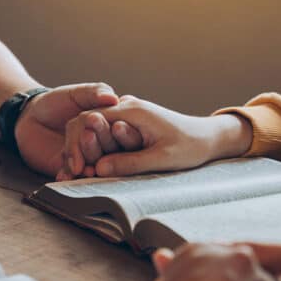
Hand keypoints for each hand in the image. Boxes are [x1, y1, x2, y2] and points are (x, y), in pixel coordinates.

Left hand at [14, 83, 118, 175]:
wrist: (30, 116)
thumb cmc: (57, 101)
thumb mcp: (78, 93)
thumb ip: (95, 92)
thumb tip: (113, 98)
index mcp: (110, 126)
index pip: (122, 132)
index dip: (121, 131)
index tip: (117, 127)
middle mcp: (102, 145)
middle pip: (107, 150)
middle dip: (100, 144)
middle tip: (89, 136)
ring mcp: (87, 158)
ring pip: (91, 164)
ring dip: (87, 163)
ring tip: (82, 165)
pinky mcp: (70, 169)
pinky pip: (72, 175)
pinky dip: (69, 175)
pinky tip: (67, 175)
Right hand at [59, 96, 252, 178]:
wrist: (209, 138)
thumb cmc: (191, 147)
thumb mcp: (163, 158)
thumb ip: (131, 163)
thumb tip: (98, 169)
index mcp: (131, 110)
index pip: (90, 119)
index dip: (78, 143)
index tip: (76, 167)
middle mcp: (126, 106)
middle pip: (86, 122)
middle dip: (75, 147)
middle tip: (71, 173)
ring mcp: (126, 113)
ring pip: (92, 128)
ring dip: (83, 149)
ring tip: (76, 173)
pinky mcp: (128, 123)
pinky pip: (103, 133)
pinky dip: (93, 149)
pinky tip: (88, 168)